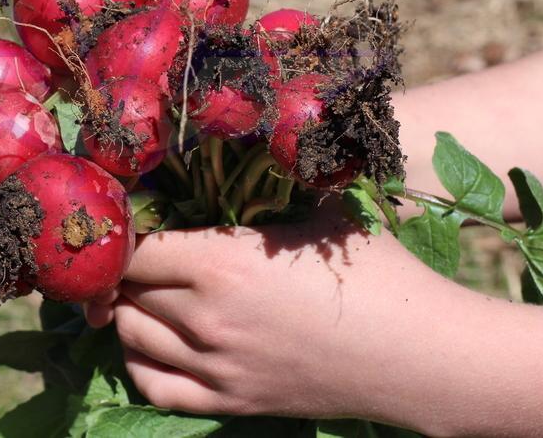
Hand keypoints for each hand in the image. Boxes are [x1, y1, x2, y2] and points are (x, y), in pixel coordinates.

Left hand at [86, 202, 542, 435]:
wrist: (422, 355)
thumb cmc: (379, 272)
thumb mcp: (322, 211)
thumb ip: (270, 183)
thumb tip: (238, 139)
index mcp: (223, 262)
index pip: (133, 246)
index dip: (120, 229)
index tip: (124, 216)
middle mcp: (207, 317)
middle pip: (125, 290)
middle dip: (121, 267)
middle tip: (130, 250)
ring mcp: (216, 366)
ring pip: (130, 336)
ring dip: (125, 309)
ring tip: (141, 289)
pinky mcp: (231, 402)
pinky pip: (154, 387)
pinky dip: (139, 362)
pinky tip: (150, 341)